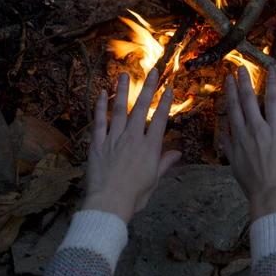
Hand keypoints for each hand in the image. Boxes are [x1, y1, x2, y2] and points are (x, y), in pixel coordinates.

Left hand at [83, 70, 181, 222]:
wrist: (109, 203)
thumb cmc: (134, 196)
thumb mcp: (154, 181)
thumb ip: (164, 163)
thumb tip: (177, 153)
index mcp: (149, 147)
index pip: (159, 119)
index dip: (165, 102)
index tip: (169, 87)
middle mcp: (132, 138)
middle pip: (141, 108)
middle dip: (148, 88)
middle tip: (153, 72)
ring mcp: (114, 138)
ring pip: (119, 109)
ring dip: (122, 91)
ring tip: (124, 75)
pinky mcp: (98, 143)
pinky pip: (99, 121)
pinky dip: (100, 107)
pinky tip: (101, 94)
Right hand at [221, 67, 275, 219]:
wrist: (271, 195)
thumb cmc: (252, 184)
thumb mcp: (234, 165)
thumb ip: (229, 147)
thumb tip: (223, 134)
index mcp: (240, 135)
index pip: (233, 107)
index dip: (230, 91)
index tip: (229, 78)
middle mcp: (255, 128)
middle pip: (248, 99)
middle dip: (244, 81)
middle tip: (242, 67)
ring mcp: (274, 130)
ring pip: (271, 100)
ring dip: (271, 82)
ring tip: (271, 68)